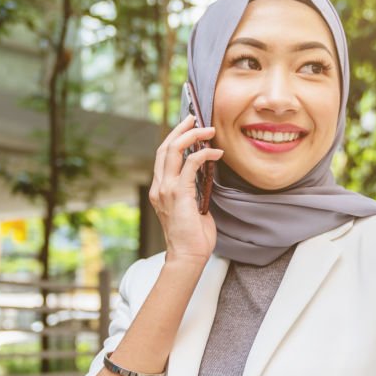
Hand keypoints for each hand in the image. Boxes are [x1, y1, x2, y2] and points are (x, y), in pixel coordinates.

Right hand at [150, 115, 223, 266]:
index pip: (162, 157)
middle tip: (195, 118)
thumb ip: (194, 191)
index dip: (174, 138)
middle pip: (164, 148)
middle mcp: (159, 187)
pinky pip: (190, 165)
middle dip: (180, 130)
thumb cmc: (193, 237)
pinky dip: (203, 154)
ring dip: (192, 137)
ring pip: (173, 151)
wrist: (188, 256)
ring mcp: (167, 190)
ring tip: (208, 130)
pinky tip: (216, 153)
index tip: (188, 127)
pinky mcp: (179, 194)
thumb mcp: (193, 209)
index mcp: (160, 190)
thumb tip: (206, 177)